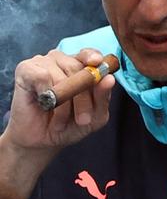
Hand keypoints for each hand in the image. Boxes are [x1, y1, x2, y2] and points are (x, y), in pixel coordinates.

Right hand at [0, 48, 114, 198]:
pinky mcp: (24, 72)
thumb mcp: (94, 118)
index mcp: (80, 67)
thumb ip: (104, 99)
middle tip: (86, 118)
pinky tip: (50, 108)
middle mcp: (62, 61)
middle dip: (88, 93)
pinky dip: (51, 93)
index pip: (93, 54)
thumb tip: (110, 78)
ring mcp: (42, 64)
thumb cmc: (68, 127)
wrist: (41, 144)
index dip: (99, 58)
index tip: (104, 67)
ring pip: (65, 70)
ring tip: (70, 120)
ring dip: (71, 98)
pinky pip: (42, 73)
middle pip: (82, 64)